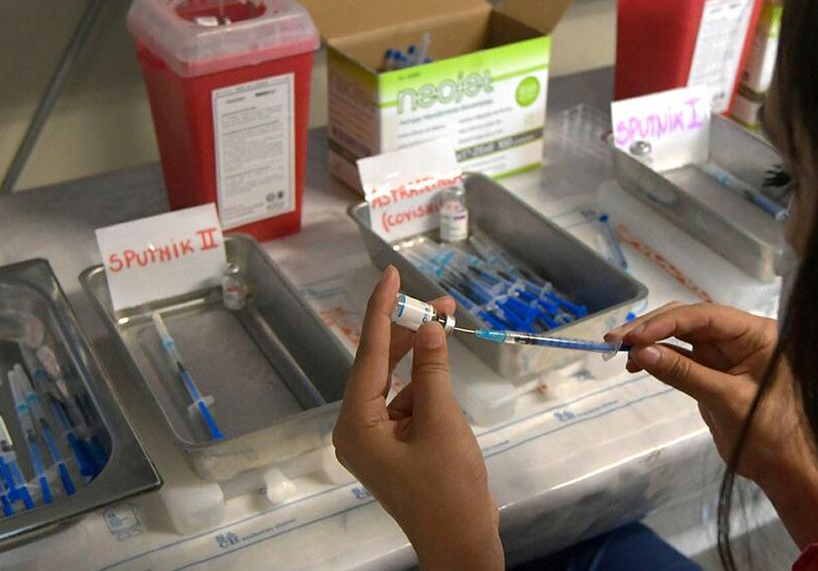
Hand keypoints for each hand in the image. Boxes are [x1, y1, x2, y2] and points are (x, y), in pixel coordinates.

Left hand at [333, 266, 502, 569]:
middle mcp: (356, 428)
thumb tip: (429, 326)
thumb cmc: (449, 489)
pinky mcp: (394, 447)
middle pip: (379, 366)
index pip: (367, 353)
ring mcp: (374, 440)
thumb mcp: (442, 421)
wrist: (462, 545)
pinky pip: (406, 404)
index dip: (381, 309)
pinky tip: (445, 376)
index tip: (389, 274)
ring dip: (421, 358)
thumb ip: (433, 370)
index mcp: (355, 423)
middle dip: (408, 332)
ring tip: (448, 326)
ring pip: (395, 383)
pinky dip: (426, 386)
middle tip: (440, 302)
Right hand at [606, 302, 817, 548]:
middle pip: (687, 319)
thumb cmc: (766, 432)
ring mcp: (723, 352)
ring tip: (616, 350)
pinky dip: (655, 357)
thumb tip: (638, 352)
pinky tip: (634, 365)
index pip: (704, 315)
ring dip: (647, 340)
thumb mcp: (724, 399)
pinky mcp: (710, 369)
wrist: (783, 468)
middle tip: (614, 340)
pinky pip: (678, 354)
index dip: (666, 322)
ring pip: (677, 334)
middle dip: (650, 328)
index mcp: (755, 334)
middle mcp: (738, 336)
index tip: (633, 336)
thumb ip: (682, 372)